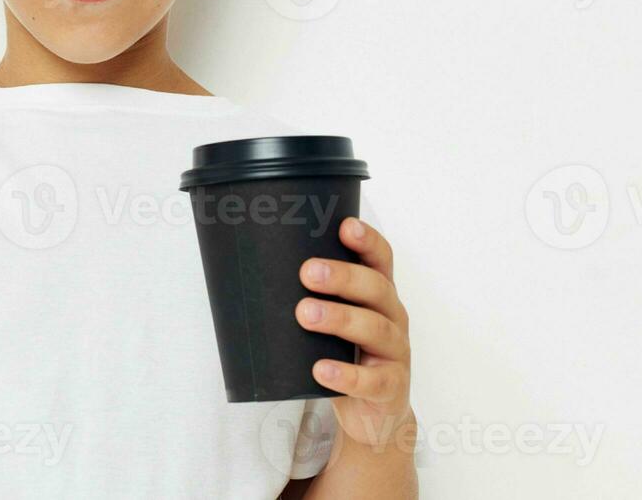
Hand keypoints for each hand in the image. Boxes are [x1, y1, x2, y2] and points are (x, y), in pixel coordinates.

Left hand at [296, 217, 413, 448]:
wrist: (372, 414)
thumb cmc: (345, 355)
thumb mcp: (335, 322)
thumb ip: (310, 298)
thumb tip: (247, 271)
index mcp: (379, 295)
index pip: (380, 259)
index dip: (367, 241)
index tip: (344, 226)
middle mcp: (393, 317)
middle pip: (376, 288)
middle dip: (343, 277)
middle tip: (308, 272)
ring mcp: (394, 353)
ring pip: (374, 329)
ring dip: (339, 318)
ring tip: (305, 314)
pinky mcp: (390, 388)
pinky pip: (371, 381)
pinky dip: (345, 375)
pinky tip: (320, 369)